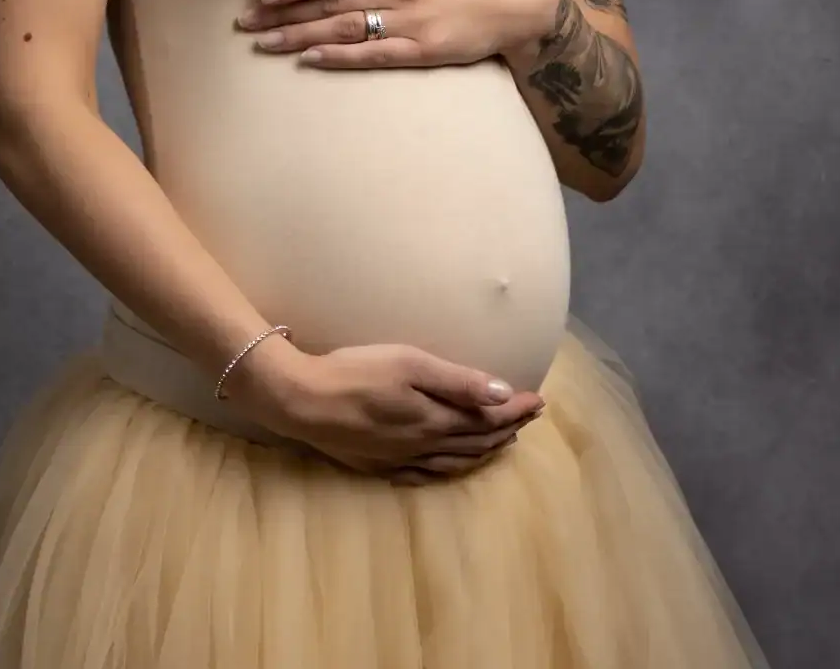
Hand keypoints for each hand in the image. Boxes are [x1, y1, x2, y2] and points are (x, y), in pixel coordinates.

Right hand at [227, 334, 546, 484]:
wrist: (301, 401)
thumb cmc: (354, 373)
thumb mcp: (409, 364)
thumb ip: (457, 382)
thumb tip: (504, 395)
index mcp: (436, 421)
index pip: (487, 418)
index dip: (516, 410)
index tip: (538, 400)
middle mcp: (425, 446)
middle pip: (475, 441)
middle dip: (506, 428)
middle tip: (527, 417)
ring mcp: (401, 459)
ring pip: (455, 460)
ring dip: (482, 450)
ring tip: (500, 442)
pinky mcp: (378, 465)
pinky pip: (426, 474)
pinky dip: (447, 470)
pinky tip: (447, 466)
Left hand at [235, 0, 555, 68]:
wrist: (525, 0)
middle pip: (331, 4)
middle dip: (284, 16)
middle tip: (244, 26)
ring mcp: (411, 20)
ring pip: (345, 30)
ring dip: (301, 38)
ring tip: (266, 45)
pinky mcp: (425, 49)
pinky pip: (375, 54)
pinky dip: (341, 57)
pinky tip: (311, 60)